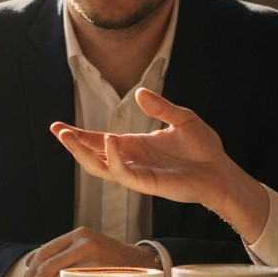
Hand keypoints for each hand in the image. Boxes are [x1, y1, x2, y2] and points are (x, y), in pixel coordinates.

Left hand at [23, 227, 159, 276]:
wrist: (144, 266)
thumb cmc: (112, 262)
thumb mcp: (89, 248)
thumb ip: (63, 252)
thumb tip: (29, 262)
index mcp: (79, 235)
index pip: (43, 251)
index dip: (30, 272)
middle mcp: (84, 243)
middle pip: (46, 267)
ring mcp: (93, 258)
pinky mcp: (101, 275)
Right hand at [51, 87, 269, 240]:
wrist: (220, 171)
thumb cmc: (203, 148)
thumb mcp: (181, 118)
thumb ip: (160, 107)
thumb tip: (139, 93)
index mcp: (135, 146)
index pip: (99, 141)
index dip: (79, 135)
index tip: (58, 126)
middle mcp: (132, 160)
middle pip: (93, 155)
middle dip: (73, 144)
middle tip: (57, 130)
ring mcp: (138, 173)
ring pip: (101, 168)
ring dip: (83, 153)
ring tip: (69, 136)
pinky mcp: (148, 183)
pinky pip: (123, 174)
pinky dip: (113, 158)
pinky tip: (108, 140)